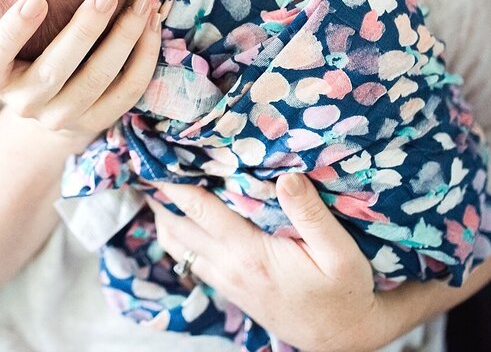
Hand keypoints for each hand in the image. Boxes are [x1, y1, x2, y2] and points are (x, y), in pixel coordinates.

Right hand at [0, 0, 162, 140]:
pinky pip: (127, 91)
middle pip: (57, 70)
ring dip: (124, 40)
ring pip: (98, 80)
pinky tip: (152, 25)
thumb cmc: (15, 61)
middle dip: (85, 31)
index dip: (12, 30)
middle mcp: (27, 104)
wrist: (44, 116)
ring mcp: (65, 116)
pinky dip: (144, 58)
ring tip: (142, 1)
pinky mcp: (99, 121)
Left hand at [145, 175, 393, 351]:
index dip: (174, 183)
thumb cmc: (344, 292)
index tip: (156, 157)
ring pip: (177, 247)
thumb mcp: (340, 253)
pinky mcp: (231, 290)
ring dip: (164, 218)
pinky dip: (178, 237)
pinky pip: (191, 261)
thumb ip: (312, 214)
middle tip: (145, 165)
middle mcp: (229, 267)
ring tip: (155, 189)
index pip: (200, 210)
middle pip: (176, 228)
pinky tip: (181, 221)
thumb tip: (287, 176)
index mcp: (250, 253)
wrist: (343, 339)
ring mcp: (227, 281)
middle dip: (158, 197)